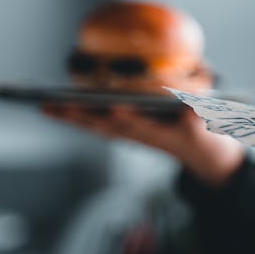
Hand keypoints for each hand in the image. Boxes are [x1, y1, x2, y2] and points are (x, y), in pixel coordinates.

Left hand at [43, 104, 243, 187]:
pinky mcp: (122, 131)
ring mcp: (129, 135)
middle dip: (83, 116)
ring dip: (70, 118)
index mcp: (162, 133)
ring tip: (44, 105)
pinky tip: (53, 108)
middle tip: (59, 105)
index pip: (142, 124)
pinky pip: (93, 124)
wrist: (199, 152)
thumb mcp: (210, 120)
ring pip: (95, 125)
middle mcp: (140, 135)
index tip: (114, 107)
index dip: (128, 117)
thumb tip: (193, 101)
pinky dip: (72, 117)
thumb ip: (201, 111)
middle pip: (107, 125)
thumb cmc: (204, 129)